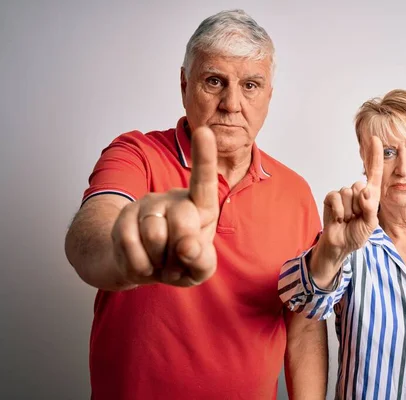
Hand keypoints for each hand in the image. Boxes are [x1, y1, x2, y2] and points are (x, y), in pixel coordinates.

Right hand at [111, 126, 219, 286]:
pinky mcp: (123, 218)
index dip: (204, 156)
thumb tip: (187, 246)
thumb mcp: (199, 268)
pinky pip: (131, 246)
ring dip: (159, 260)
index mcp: (200, 206)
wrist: (140, 267)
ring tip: (160, 260)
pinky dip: (141, 265)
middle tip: (177, 259)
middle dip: (181, 250)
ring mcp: (147, 205)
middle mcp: (174, 198)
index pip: (204, 180)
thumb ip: (202, 260)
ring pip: (155, 235)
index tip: (205, 131)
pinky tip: (144, 262)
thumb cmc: (178, 262)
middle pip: (183, 221)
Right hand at [311, 135, 382, 284]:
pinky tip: (339, 219)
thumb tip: (365, 191)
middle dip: (360, 205)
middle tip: (356, 218)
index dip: (375, 155)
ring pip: (348, 193)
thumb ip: (370, 208)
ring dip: (349, 211)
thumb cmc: (356, 234)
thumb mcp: (370, 224)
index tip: (376, 139)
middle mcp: (357, 191)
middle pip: (360, 186)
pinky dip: (339, 211)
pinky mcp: (331, 198)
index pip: (374, 172)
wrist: (340, 245)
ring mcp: (343, 194)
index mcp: (370, 195)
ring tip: (348, 219)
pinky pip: (336, 197)